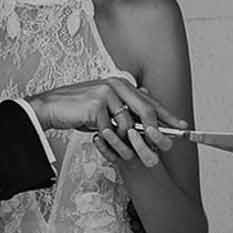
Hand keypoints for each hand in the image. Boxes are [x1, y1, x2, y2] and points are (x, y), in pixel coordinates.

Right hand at [27, 77, 185, 162]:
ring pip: (128, 124)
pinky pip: (111, 129)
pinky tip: (101, 138)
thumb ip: (123, 110)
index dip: (167, 115)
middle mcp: (116, 85)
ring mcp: (106, 93)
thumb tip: (146, 117)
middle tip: (165, 146)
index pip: (149, 100)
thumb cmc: (77, 110)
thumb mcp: (104, 109)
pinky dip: (109, 140)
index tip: (182, 126)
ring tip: (120, 148)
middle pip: (146, 110)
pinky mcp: (96, 105)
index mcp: (120, 84)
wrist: (49, 108)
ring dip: (126, 142)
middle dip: (157, 131)